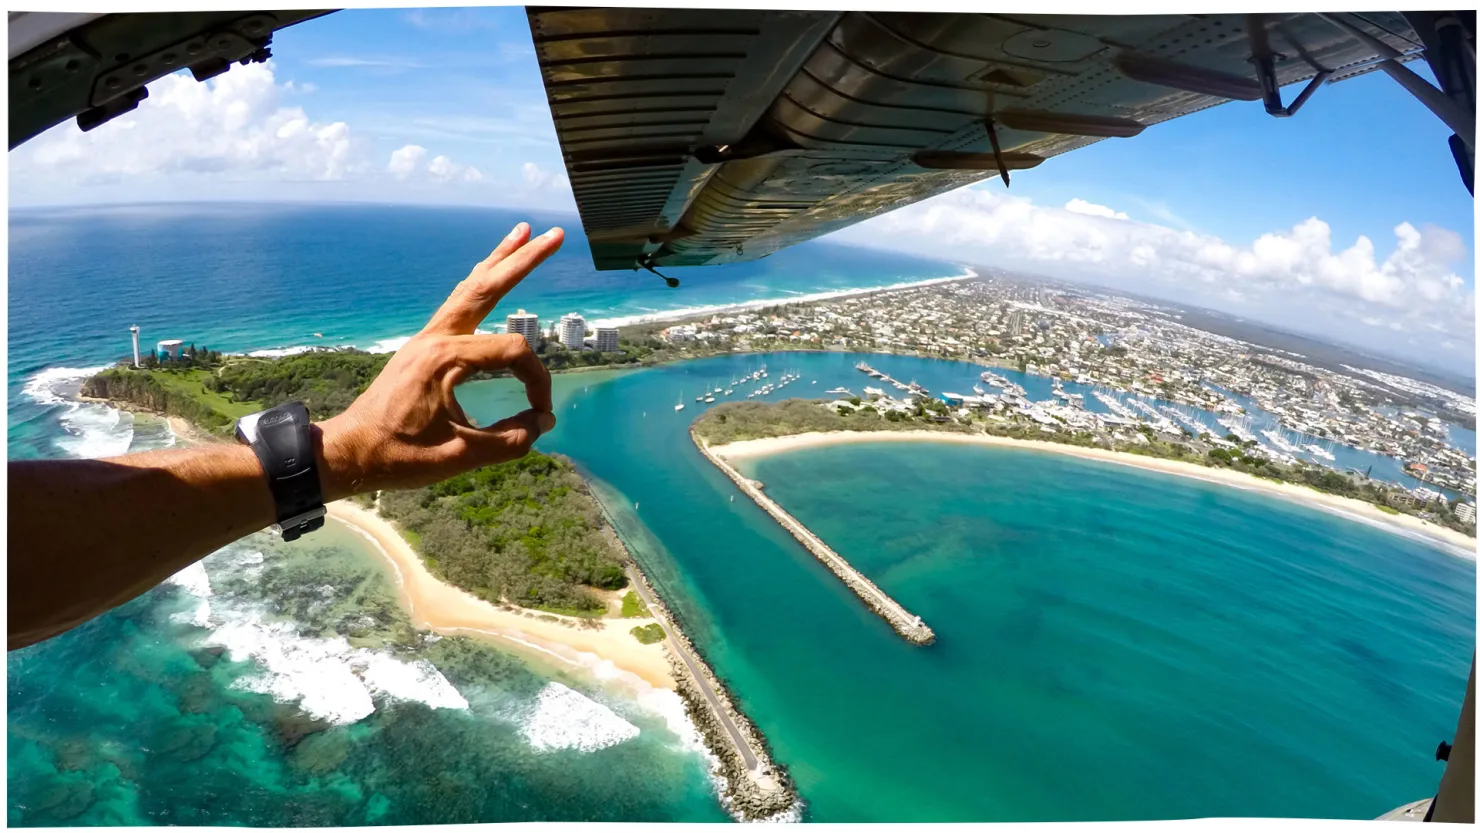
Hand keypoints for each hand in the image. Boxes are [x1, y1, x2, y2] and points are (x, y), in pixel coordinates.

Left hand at [315, 222, 563, 498]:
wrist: (350, 453)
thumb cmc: (400, 456)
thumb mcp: (461, 456)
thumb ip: (509, 439)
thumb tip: (543, 421)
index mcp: (445, 358)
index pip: (513, 354)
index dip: (537, 382)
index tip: (540, 414)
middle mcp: (436, 337)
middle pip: (488, 287)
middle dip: (524, 260)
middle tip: (555, 234)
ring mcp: (426, 337)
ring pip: (469, 288)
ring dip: (498, 260)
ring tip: (521, 232)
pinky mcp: (423, 346)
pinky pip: (456, 303)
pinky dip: (477, 283)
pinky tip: (487, 274)